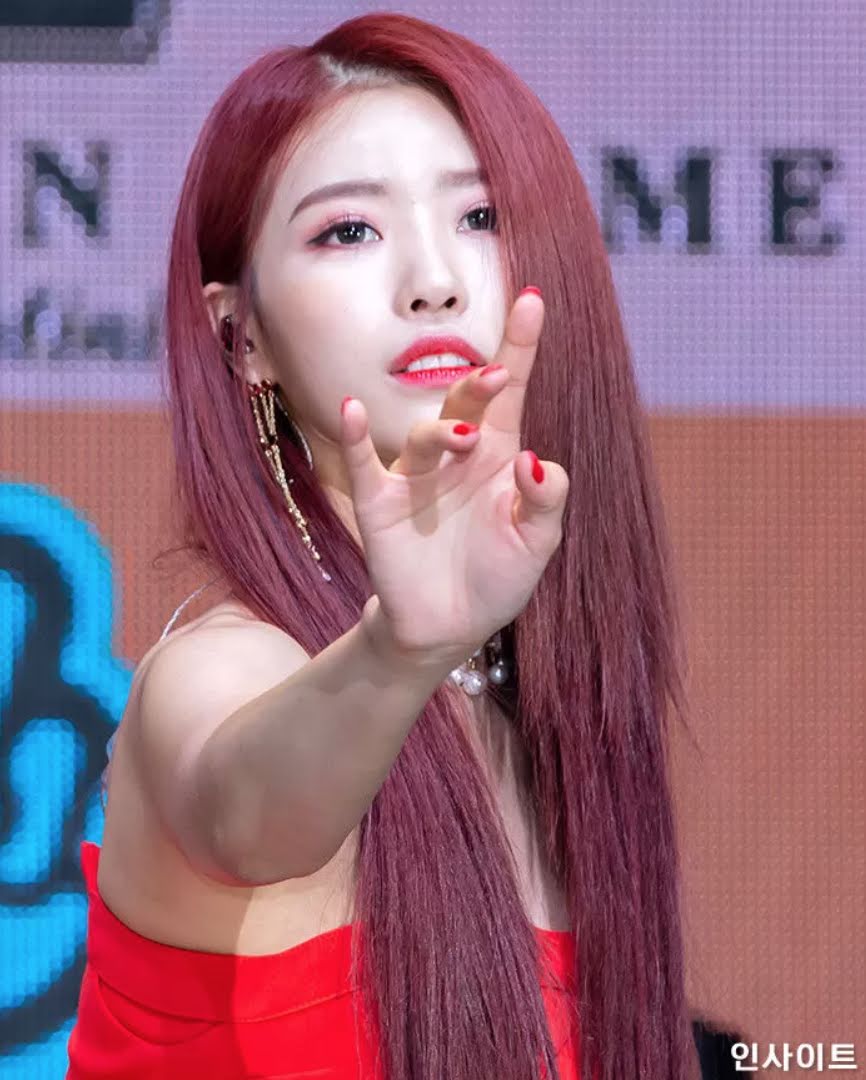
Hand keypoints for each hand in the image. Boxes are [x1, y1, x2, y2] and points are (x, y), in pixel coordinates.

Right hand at [340, 288, 569, 670]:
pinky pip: (362, 463)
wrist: (449, 627)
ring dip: (440, 431)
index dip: (520, 347)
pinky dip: (355, 437)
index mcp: (498, 455)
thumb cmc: (498, 577)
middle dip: (479, 383)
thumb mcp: (537, 543)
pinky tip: (352, 411)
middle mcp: (456, 455)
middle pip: (464, 401)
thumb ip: (545, 501)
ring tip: (464, 441)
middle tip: (497, 375)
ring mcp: (415, 477)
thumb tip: (534, 460)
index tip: (532, 299)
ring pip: (422, 435)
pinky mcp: (379, 503)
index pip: (510, 392)